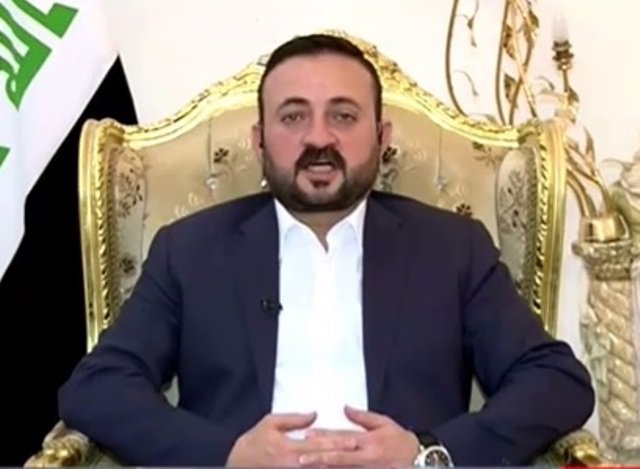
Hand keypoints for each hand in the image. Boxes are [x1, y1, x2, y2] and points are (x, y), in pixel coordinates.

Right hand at [225, 412, 358, 466]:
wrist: (237, 465)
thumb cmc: (253, 443)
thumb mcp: (270, 424)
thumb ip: (293, 420)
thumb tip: (314, 414)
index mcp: (290, 449)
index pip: (320, 445)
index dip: (339, 442)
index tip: (355, 439)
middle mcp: (295, 465)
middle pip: (325, 461)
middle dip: (345, 456)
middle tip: (361, 451)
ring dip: (338, 466)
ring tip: (355, 463)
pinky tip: (334, 467)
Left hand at [299, 406, 419, 465]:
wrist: (420, 460)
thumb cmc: (400, 441)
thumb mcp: (384, 423)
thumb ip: (362, 417)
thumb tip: (345, 408)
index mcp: (368, 440)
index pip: (341, 437)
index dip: (324, 436)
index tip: (307, 435)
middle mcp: (365, 456)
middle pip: (338, 457)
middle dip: (318, 457)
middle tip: (300, 457)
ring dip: (324, 468)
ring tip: (307, 466)